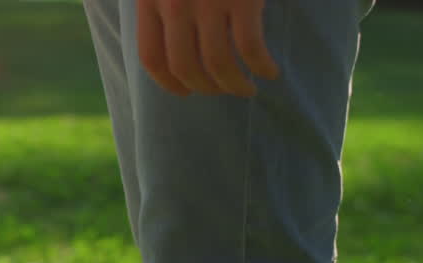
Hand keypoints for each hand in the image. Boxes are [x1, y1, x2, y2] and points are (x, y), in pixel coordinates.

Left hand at [136, 0, 279, 97]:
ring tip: (248, 89)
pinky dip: (261, 66)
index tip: (186, 93)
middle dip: (206, 88)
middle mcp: (175, 4)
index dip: (168, 83)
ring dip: (235, 85)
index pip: (152, 57)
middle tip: (224, 92)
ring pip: (218, 64)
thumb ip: (164, 1)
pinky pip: (250, 48)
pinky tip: (270, 71)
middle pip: (185, 67)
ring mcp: (208, 1)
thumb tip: (175, 37)